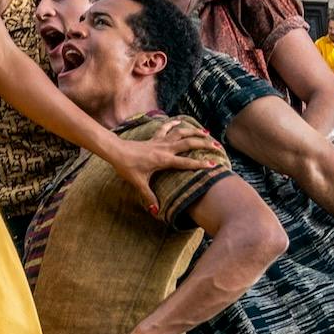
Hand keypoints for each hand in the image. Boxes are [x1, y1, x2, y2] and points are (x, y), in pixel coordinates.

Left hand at [107, 120, 221, 213]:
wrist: (115, 150)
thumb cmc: (127, 166)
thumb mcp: (138, 183)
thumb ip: (149, 196)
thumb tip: (156, 211)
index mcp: (164, 160)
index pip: (187, 162)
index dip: (201, 164)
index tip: (214, 165)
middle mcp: (165, 148)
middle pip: (189, 143)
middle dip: (205, 144)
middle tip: (218, 147)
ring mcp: (160, 141)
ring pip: (181, 132)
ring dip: (194, 131)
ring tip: (207, 133)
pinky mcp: (154, 138)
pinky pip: (167, 128)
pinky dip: (175, 123)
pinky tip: (181, 121)